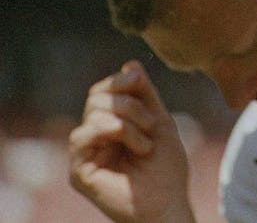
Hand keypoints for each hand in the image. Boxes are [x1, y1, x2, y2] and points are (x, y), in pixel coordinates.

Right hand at [68, 60, 196, 222]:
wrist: (170, 201)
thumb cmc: (167, 167)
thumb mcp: (160, 121)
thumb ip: (144, 94)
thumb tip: (130, 63)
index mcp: (110, 126)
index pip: (102, 91)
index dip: (119, 80)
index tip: (139, 78)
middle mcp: (93, 138)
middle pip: (95, 98)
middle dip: (129, 103)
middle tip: (151, 124)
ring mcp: (84, 154)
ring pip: (92, 114)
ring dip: (128, 120)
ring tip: (147, 141)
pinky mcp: (78, 171)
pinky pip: (82, 136)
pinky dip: (115, 133)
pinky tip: (138, 147)